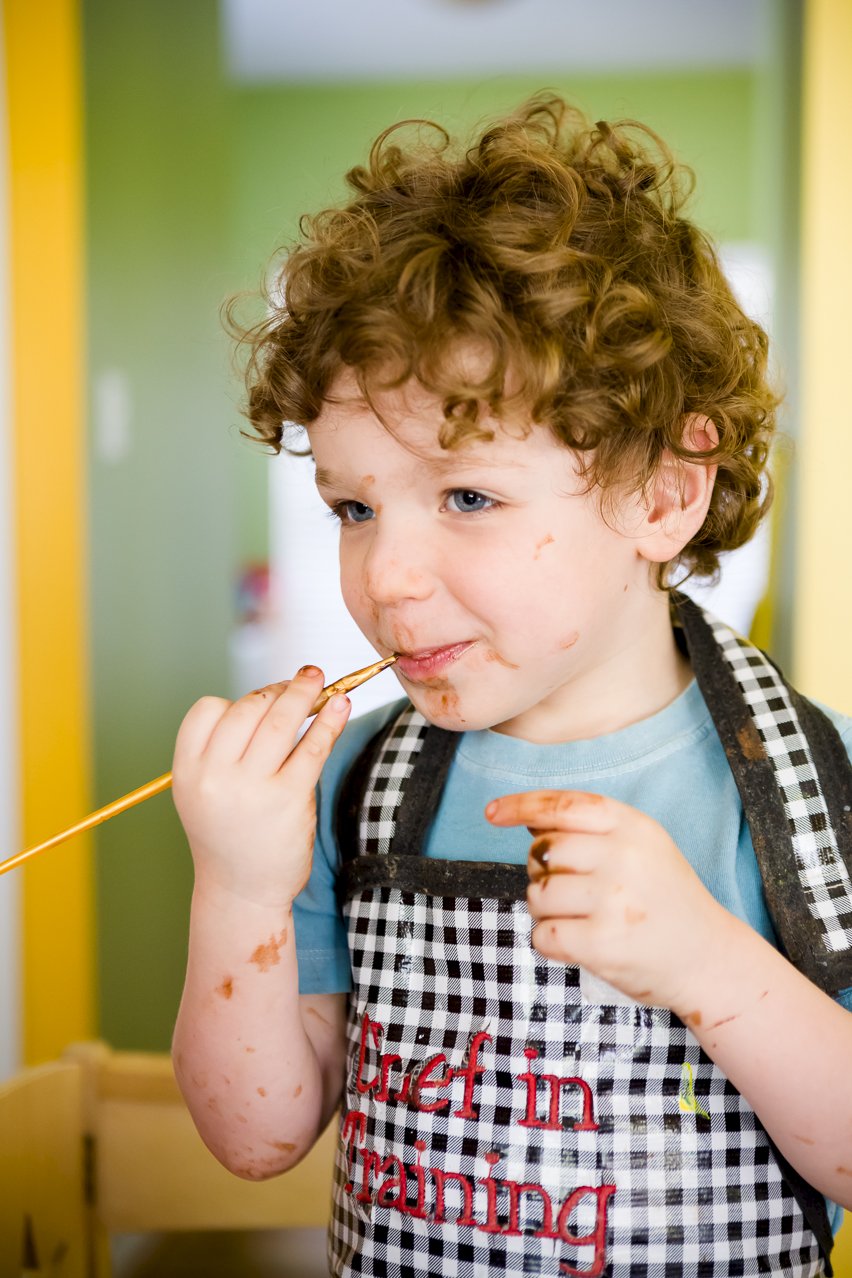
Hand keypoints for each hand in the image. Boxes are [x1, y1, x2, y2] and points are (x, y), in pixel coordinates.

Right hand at [172, 666, 350, 907]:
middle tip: (300, 680)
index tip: (260, 701)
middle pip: (248, 709)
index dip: (236, 700)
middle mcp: (215, 777)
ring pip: (281, 721)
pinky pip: (312, 748)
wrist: (241, 891)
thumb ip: (224, 749)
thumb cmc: (228, 834)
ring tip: (318, 679)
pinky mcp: (289, 799)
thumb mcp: (205, 791)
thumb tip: (277, 696)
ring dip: (304, 692)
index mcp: (188, 771)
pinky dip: (329, 721)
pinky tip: (341, 705)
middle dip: (277, 689)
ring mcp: (251, 788)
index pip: (207, 711)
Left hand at [486, 790, 734, 1013]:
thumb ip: (591, 830)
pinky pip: (542, 935)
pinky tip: (579, 943)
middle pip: (543, 852)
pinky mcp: (601, 944)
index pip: (562, 806)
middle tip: (572, 891)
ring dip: (546, 910)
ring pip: (537, 894)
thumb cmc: (665, 899)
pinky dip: (550, 942)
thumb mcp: (642, 847)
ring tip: (580, 918)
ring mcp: (612, 901)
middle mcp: (622, 857)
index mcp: (632, 827)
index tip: (493, 813)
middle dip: (543, 872)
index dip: (521, 805)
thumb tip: (528, 817)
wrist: (708, 958)